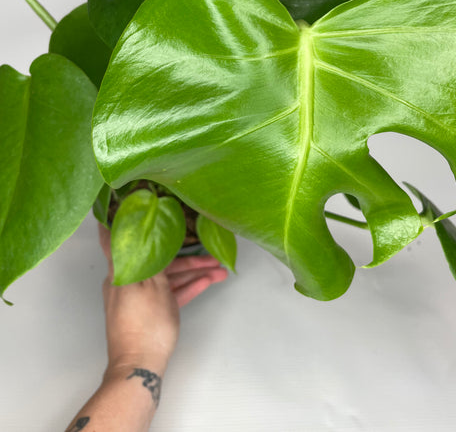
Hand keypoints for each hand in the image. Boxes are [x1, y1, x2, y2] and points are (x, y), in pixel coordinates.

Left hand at [98, 223, 227, 376]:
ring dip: (194, 273)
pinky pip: (171, 293)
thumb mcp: (153, 285)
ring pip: (169, 278)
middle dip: (186, 256)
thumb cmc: (144, 324)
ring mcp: (141, 298)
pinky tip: (207, 281)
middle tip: (211, 252)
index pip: (118, 240)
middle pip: (159, 261)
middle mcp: (129, 281)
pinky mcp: (152, 312)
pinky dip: (187, 287)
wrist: (140, 366)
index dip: (125, 222)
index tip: (131, 205)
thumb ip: (152, 258)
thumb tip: (145, 233)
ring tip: (220, 270)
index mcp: (122, 272)